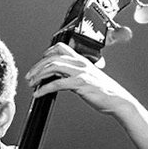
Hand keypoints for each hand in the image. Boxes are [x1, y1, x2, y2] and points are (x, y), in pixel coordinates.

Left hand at [22, 42, 136, 116]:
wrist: (118, 100)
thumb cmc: (104, 92)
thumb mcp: (89, 78)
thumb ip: (75, 75)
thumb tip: (60, 78)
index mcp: (82, 60)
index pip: (61, 48)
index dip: (47, 53)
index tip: (39, 63)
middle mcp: (80, 63)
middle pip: (52, 57)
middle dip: (37, 67)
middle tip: (29, 77)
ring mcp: (80, 72)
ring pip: (52, 67)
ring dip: (38, 75)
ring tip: (31, 84)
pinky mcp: (80, 83)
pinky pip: (57, 83)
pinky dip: (44, 88)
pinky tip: (38, 94)